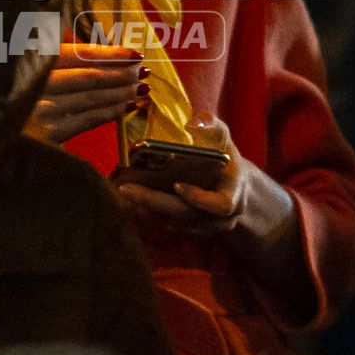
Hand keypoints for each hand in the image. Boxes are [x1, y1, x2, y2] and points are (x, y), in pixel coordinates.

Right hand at [23, 44, 146, 144]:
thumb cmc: (8, 94)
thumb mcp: (21, 65)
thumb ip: (50, 53)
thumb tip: (94, 46)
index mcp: (31, 60)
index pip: (79, 54)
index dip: (110, 53)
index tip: (134, 53)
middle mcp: (36, 83)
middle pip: (89, 76)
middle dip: (121, 73)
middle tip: (143, 71)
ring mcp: (42, 110)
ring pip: (91, 98)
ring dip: (121, 92)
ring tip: (141, 87)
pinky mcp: (48, 135)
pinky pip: (87, 120)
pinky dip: (111, 112)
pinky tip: (128, 107)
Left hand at [114, 115, 294, 239]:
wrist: (231, 185)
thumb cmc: (224, 157)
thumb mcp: (223, 139)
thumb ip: (212, 126)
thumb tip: (192, 123)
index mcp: (232, 196)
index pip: (220, 205)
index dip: (198, 198)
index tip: (176, 185)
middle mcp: (219, 219)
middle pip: (185, 216)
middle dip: (154, 202)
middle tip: (126, 188)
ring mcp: (203, 228)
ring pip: (172, 223)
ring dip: (145, 208)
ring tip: (122, 190)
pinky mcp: (187, 231)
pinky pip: (165, 224)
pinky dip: (146, 211)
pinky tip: (128, 198)